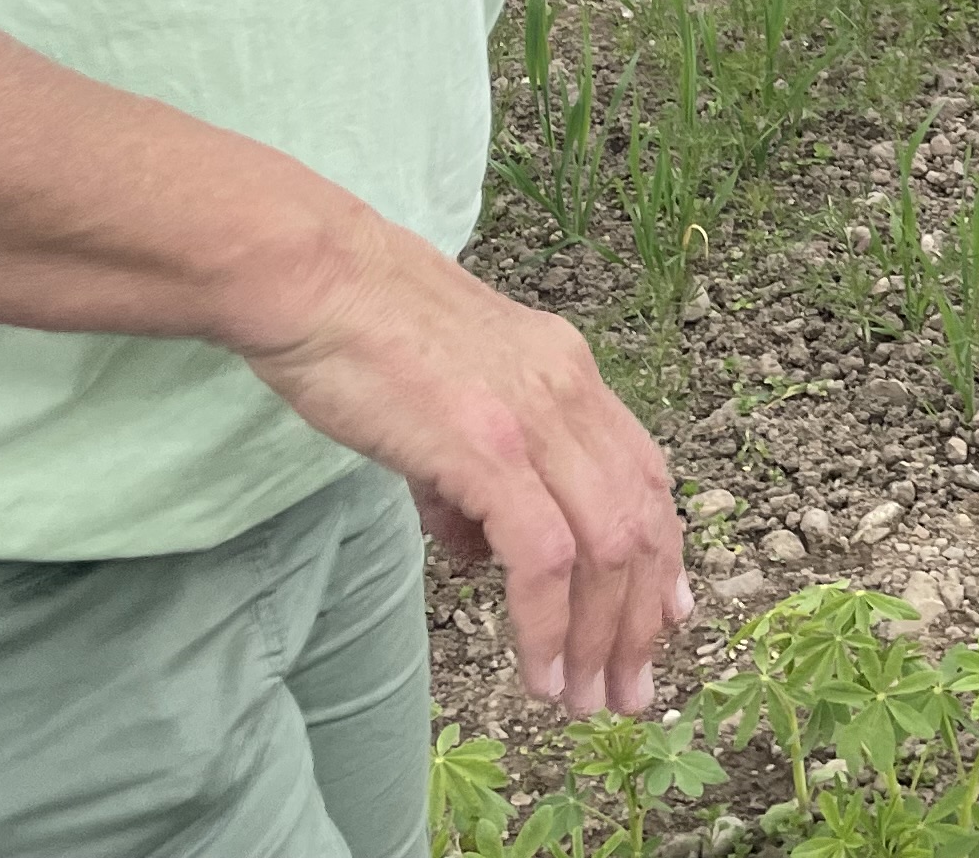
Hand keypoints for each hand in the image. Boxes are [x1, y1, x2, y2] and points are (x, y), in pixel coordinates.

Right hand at [224, 201, 691, 712]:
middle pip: (641, 521)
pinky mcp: (487, 448)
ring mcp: (534, 419)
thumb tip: (477, 545)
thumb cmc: (362, 334)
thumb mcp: (450, 397)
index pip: (645, 474)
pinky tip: (540, 672)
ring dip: (602, 638)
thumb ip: (478, 467)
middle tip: (628, 691)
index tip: (665, 619)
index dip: (664, 553)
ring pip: (607, 547)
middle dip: (640, 619)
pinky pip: (543, 557)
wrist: (313, 278)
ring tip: (585, 701)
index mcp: (569, 372)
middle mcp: (571, 391)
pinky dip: (550, 626)